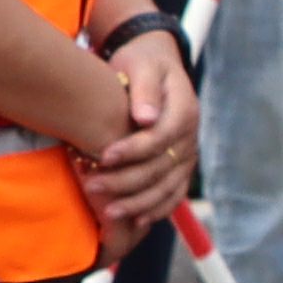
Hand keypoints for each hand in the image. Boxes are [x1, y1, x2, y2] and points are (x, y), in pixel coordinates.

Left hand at [80, 30, 199, 226]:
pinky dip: (157, 209)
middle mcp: (190, 136)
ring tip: (109, 212)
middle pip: (162, 168)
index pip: (161, 137)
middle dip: (126, 181)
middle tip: (92, 186)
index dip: (133, 150)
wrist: (154, 64)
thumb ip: (145, 89)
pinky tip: (136, 220)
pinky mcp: (180, 167)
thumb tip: (145, 118)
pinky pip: (173, 194)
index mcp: (184, 110)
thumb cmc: (141, 63)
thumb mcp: (143, 65)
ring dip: (139, 202)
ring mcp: (187, 154)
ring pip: (167, 187)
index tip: (104, 155)